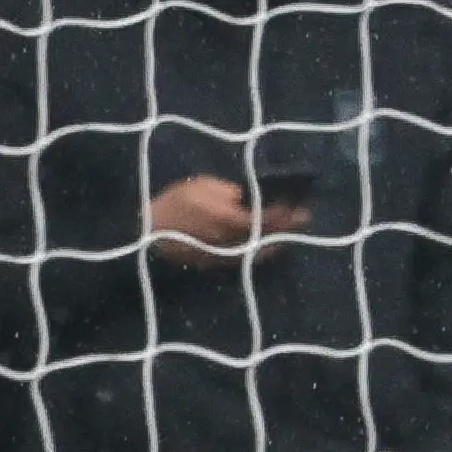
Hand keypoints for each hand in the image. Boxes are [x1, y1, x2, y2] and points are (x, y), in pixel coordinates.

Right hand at [147, 175, 305, 269]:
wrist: (148, 233)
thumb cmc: (173, 203)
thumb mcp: (201, 186)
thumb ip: (230, 192)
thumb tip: (250, 199)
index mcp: (228, 218)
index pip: (267, 218)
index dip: (287, 214)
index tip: (302, 208)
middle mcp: (232, 241)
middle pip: (269, 238)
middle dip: (287, 228)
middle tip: (303, 218)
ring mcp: (227, 256)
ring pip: (261, 251)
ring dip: (278, 241)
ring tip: (290, 230)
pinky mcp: (220, 265)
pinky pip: (248, 258)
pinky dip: (262, 250)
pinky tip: (268, 243)